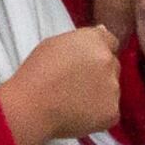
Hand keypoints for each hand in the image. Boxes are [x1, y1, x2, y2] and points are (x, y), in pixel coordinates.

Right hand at [0, 26, 127, 144]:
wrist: (30, 109)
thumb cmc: (35, 75)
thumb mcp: (52, 45)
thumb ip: (80, 39)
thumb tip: (102, 31)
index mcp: (94, 41)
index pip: (110, 42)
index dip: (98, 51)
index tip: (87, 62)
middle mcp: (108, 61)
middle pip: (112, 65)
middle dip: (100, 72)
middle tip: (75, 82)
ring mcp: (113, 88)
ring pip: (112, 88)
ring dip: (99, 92)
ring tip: (72, 99)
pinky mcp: (113, 111)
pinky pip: (110, 109)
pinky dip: (98, 113)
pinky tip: (77, 112)